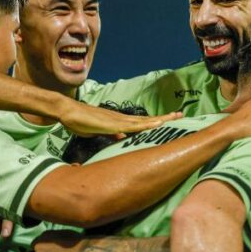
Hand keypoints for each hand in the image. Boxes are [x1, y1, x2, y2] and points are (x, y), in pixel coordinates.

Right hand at [58, 98, 180, 136]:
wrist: (68, 112)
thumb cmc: (81, 121)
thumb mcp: (100, 132)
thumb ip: (112, 135)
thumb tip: (123, 139)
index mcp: (120, 122)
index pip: (143, 122)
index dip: (156, 122)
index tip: (169, 120)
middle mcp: (123, 119)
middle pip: (148, 119)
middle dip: (164, 118)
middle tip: (181, 115)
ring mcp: (119, 120)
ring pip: (144, 121)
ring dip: (160, 120)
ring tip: (175, 117)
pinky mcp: (113, 124)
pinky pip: (133, 126)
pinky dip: (146, 125)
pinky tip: (156, 125)